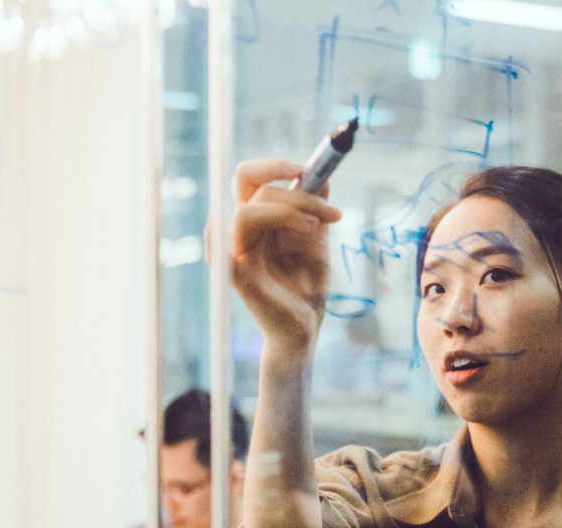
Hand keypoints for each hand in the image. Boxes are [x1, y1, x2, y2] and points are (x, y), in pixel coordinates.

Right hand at [224, 159, 341, 366]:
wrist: (305, 328)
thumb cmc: (306, 289)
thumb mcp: (316, 241)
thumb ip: (314, 210)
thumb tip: (322, 176)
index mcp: (255, 221)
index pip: (251, 178)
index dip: (275, 166)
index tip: (308, 169)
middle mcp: (239, 231)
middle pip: (250, 183)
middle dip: (297, 190)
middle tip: (332, 212)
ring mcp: (233, 251)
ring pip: (248, 208)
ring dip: (290, 208)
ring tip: (318, 227)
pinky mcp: (234, 272)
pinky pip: (229, 236)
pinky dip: (271, 221)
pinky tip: (308, 232)